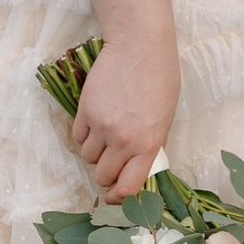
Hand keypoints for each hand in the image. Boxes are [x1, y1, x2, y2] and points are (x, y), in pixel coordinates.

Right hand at [71, 34, 180, 203]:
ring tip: (105, 133)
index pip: (128, 188)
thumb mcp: (165, 118)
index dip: (118, 197)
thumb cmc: (160, 79)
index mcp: (148, 145)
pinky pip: (77, 137)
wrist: (139, 46)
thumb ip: (151, 145)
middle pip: (102, 176)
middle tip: (110, 159)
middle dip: (105, 172)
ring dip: (94, 151)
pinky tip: (95, 120)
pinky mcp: (85, 111)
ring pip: (87, 157)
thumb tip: (139, 168)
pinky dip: (83, 135)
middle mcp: (123, 140)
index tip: (114, 196)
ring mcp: (102, 126)